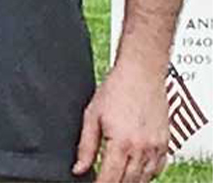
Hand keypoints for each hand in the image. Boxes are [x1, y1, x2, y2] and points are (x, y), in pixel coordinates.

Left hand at [72, 59, 169, 181]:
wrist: (141, 73)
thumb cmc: (116, 89)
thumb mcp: (92, 116)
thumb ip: (86, 146)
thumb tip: (79, 168)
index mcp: (121, 142)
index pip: (110, 177)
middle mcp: (142, 147)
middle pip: (128, 181)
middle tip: (103, 180)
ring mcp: (156, 146)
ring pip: (144, 178)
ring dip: (130, 181)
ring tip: (116, 178)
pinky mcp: (165, 142)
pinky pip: (158, 168)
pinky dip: (147, 174)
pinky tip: (136, 171)